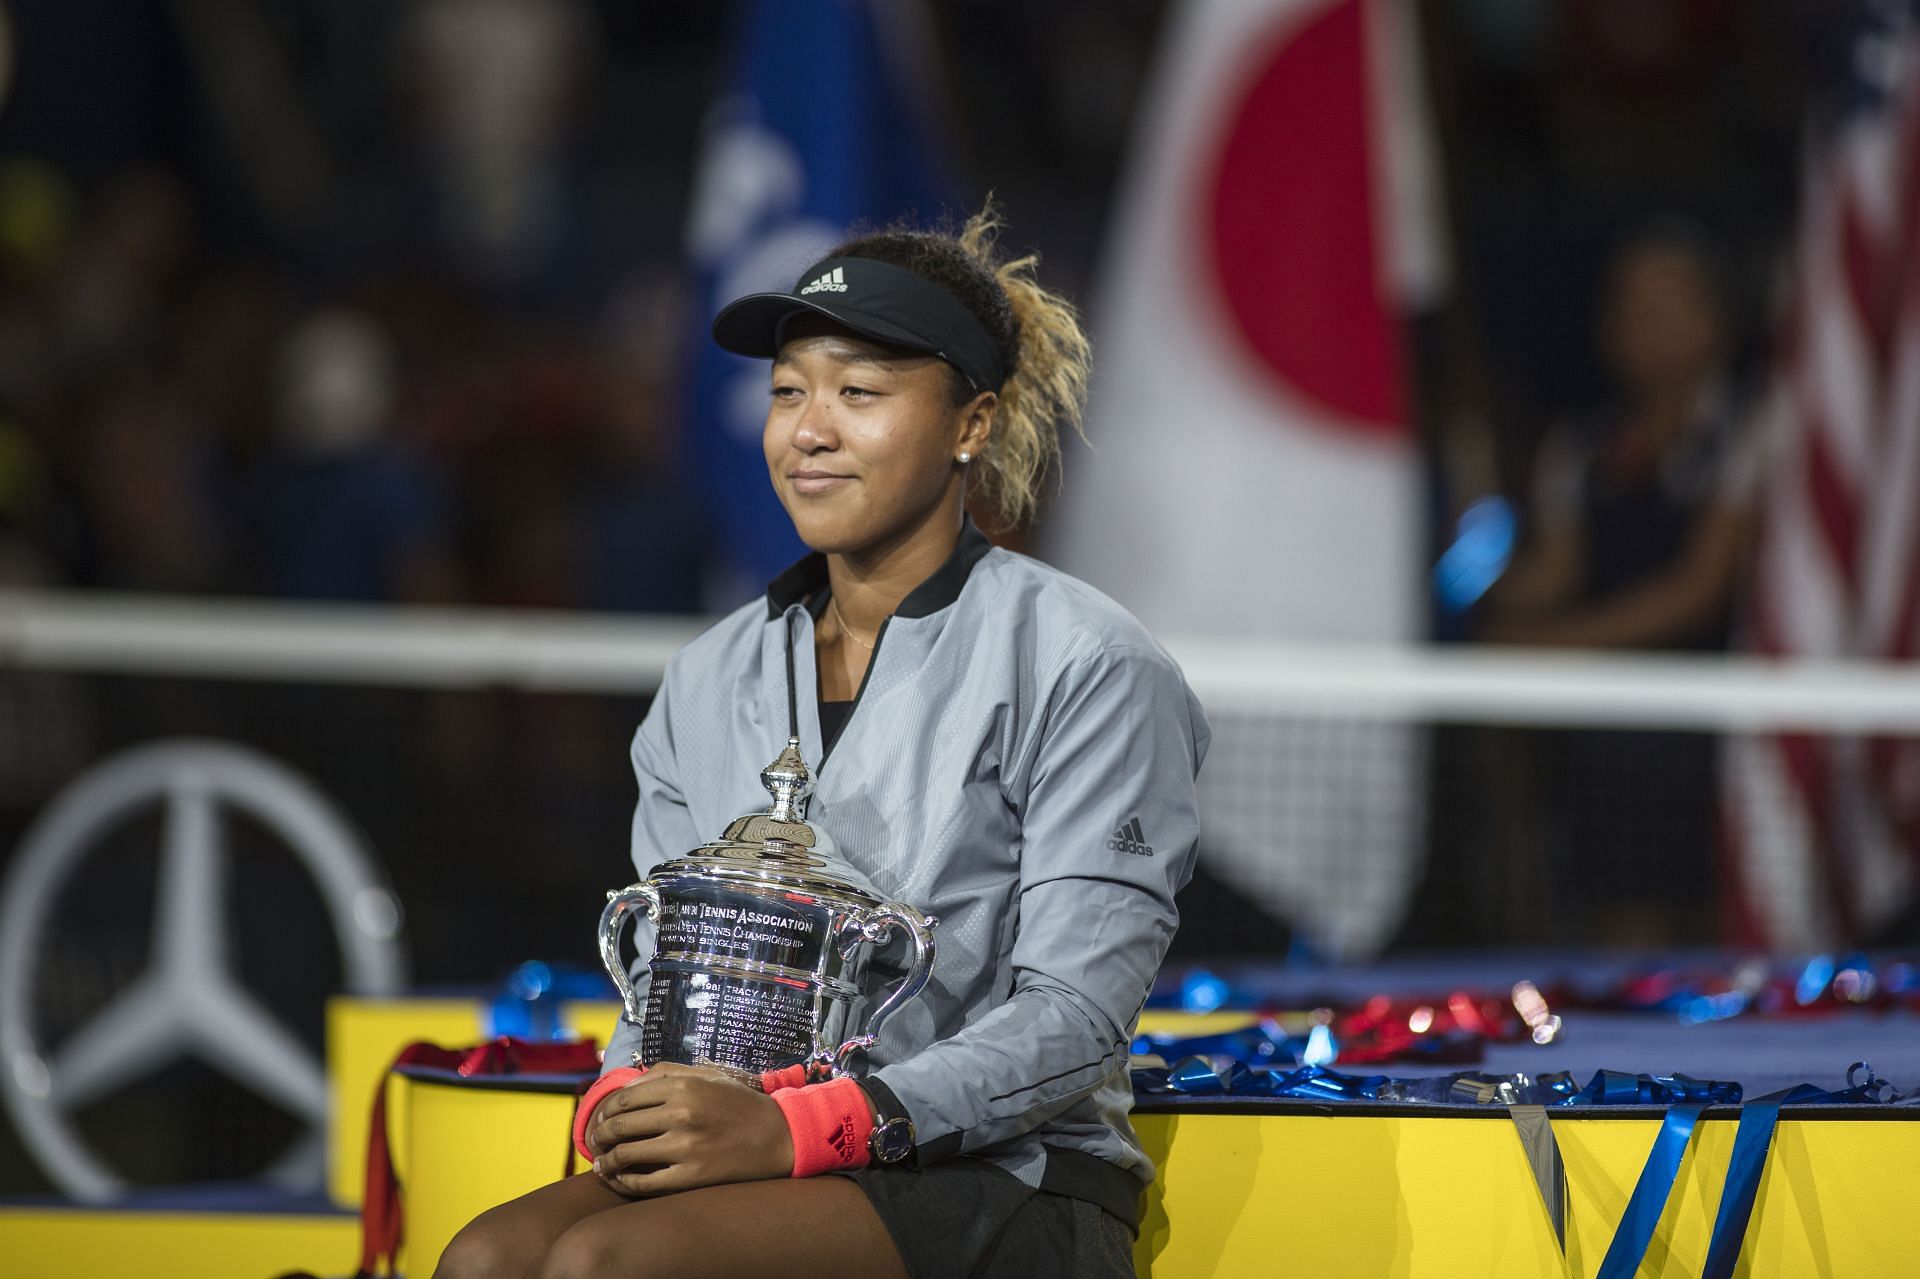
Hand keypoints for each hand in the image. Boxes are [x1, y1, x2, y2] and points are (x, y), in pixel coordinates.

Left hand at [585, 1062, 795, 1196]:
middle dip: (599, 1137)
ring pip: (627, 1155)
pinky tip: (621, 1180)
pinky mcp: (692, 1176)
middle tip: (595, 1144)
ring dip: (606, 1162)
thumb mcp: (707, 1076)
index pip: (624, 1099)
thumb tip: (626, 1085)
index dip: (604, 1112)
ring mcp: (686, 1147)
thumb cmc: (739, 1104)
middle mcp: (681, 1113)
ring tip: (602, 1166)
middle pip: (619, 1126)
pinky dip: (626, 1183)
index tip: (599, 1121)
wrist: (777, 1136)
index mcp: (683, 1086)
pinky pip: (645, 1183)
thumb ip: (666, 1073)